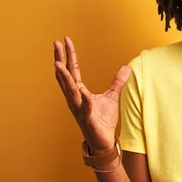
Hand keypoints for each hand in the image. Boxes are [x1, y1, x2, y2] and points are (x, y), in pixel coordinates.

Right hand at [53, 36, 130, 152]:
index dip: (69, 55)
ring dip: (64, 77)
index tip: (65, 40)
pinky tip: (82, 91)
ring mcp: (79, 109)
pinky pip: (84, 108)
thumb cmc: (103, 120)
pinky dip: (83, 100)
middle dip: (60, 59)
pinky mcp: (87, 119)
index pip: (72, 70)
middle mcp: (75, 98)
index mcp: (79, 92)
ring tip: (58, 63)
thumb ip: (117, 82)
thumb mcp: (112, 97)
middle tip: (55, 43)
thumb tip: (126, 67)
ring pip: (69, 90)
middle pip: (66, 76)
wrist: (103, 140)